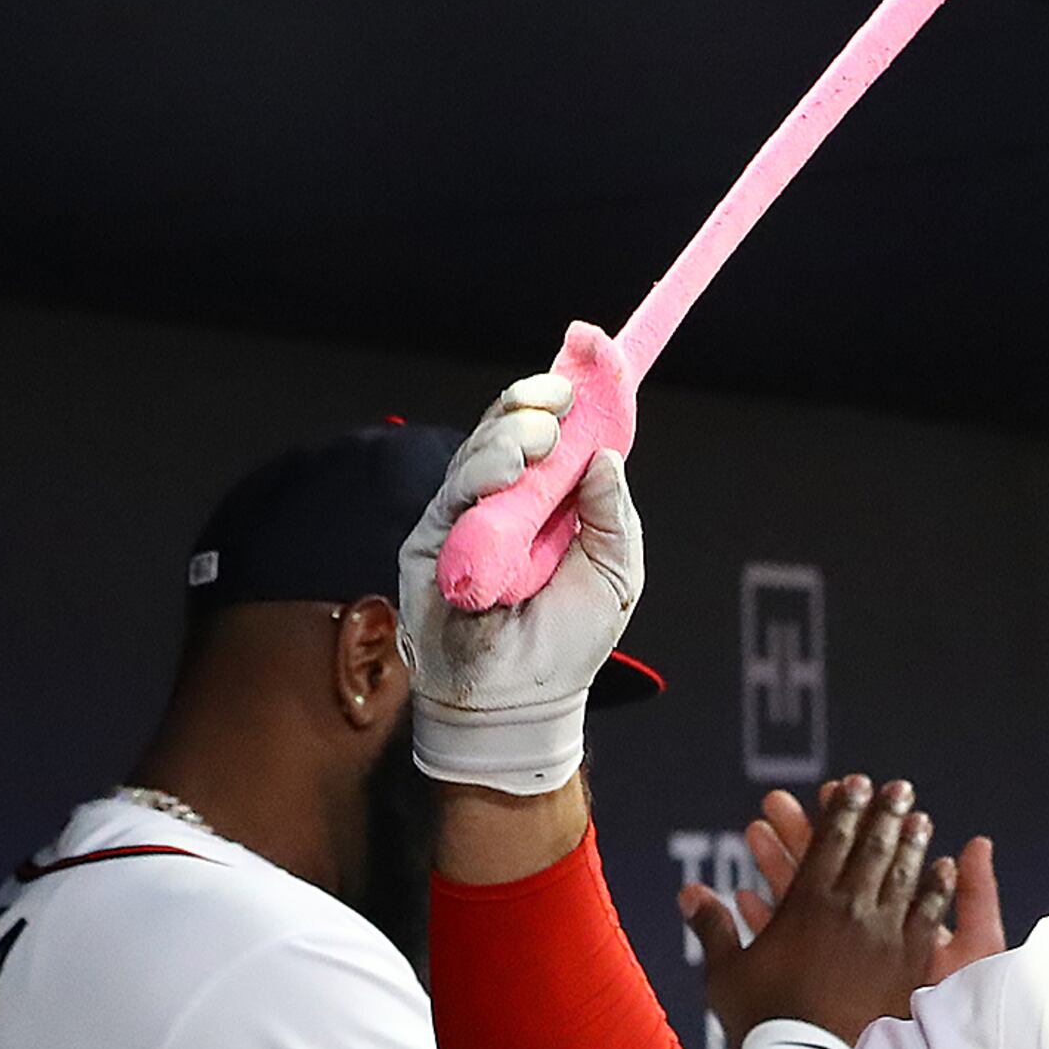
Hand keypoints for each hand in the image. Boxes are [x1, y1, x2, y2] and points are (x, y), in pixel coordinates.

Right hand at [400, 338, 643, 798]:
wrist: (522, 702)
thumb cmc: (570, 641)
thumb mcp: (616, 571)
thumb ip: (614, 512)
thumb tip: (604, 455)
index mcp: (551, 496)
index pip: (555, 426)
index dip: (569, 384)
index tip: (592, 346)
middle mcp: (505, 497)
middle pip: (510, 425)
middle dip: (535, 401)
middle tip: (561, 402)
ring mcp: (465, 516)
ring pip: (479, 451)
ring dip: (511, 437)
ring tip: (539, 444)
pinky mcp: (431, 541)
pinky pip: (452, 494)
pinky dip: (480, 475)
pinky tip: (506, 473)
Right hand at [680, 776, 956, 1048]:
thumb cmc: (762, 1022)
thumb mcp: (727, 975)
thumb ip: (713, 928)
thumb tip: (686, 893)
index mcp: (805, 906)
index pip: (828, 843)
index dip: (841, 809)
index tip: (853, 783)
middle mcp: (849, 911)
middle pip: (871, 849)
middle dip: (884, 813)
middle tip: (898, 787)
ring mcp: (883, 936)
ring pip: (902, 876)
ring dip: (912, 841)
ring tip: (921, 817)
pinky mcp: (907, 965)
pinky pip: (927, 916)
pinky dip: (937, 889)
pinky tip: (946, 866)